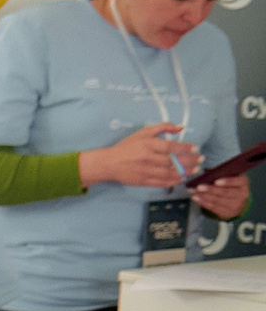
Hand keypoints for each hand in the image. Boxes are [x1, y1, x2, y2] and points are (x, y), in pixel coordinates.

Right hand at [83, 124, 200, 189]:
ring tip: (195, 170)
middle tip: (201, 159)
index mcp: (148, 145)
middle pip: (173, 161)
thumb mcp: (142, 133)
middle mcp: (147, 158)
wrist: (108, 163)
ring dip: (185, 172)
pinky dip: (174, 181)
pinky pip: (162, 182)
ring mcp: (145, 171)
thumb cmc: (126, 147)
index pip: (170, 147)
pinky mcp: (143, 181)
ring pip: (170, 173)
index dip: (185, 148)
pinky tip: (181, 178)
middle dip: (190, 161)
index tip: (196, 148)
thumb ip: (162, 127)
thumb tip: (180, 128)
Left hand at [191, 172, 248, 220]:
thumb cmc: (230, 186)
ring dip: (203, 196)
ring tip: (193, 191)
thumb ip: (219, 173)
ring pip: (217, 200)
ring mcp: (235, 205)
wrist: (237, 203)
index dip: (227, 181)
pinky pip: (213, 207)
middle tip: (199, 186)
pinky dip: (203, 202)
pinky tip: (196, 198)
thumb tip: (204, 171)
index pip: (238, 181)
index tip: (216, 181)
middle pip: (225, 192)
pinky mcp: (226, 213)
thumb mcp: (230, 177)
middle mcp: (242, 194)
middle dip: (211, 189)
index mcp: (243, 182)